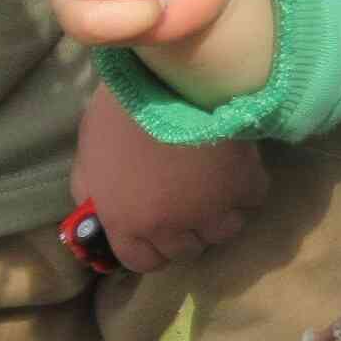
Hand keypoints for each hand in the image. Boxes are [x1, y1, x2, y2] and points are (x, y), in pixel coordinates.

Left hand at [71, 83, 267, 272]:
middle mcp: (169, 229)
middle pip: (188, 250)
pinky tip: (236, 162)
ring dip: (221, 211)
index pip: (144, 262)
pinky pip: (251, 199)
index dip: (153, 244)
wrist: (169, 78)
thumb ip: (92, 190)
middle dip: (188, 227)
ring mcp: (211, 213)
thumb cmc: (121, 111)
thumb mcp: (88, 153)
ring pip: (225, 230)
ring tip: (217, 181)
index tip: (160, 222)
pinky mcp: (244, 189)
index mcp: (126, 224)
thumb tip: (97, 211)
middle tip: (190, 196)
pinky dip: (247, 184)